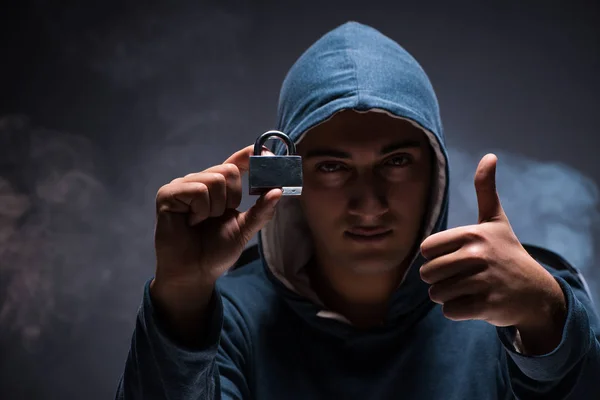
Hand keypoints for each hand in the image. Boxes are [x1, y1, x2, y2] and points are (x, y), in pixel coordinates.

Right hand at [153, 145, 281, 296]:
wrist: (195, 273)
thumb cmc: (216, 251)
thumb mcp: (244, 228)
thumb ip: (261, 210)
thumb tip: (278, 190)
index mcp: (217, 188)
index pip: (234, 163)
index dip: (249, 155)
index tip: (264, 153)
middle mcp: (199, 182)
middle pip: (228, 170)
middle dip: (232, 198)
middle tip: (220, 216)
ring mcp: (182, 186)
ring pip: (214, 180)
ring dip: (216, 208)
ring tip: (203, 222)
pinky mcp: (167, 194)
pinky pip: (197, 190)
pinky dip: (201, 210)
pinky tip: (191, 222)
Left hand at [419, 154, 565, 346]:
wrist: (535, 291)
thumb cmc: (507, 253)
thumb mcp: (496, 221)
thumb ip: (486, 190)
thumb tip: (489, 155)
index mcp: (473, 234)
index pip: (425, 249)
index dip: (436, 257)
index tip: (456, 257)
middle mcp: (477, 256)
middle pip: (427, 273)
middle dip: (439, 279)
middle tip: (461, 277)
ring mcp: (483, 281)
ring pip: (435, 294)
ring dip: (447, 296)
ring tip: (469, 289)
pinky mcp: (486, 306)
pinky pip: (448, 311)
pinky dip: (457, 310)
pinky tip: (475, 303)